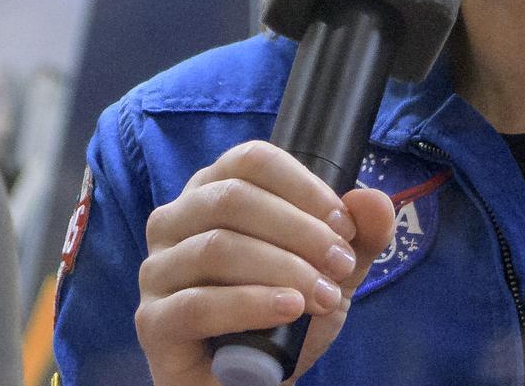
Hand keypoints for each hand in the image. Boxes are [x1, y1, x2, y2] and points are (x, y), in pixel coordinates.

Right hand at [135, 141, 394, 384]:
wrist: (258, 379)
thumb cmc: (287, 309)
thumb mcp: (335, 266)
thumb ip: (362, 232)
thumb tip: (373, 199)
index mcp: (215, 189)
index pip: (252, 160)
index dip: (303, 185)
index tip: (343, 222)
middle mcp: (176, 219)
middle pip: (234, 199)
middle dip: (300, 230)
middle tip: (340, 265)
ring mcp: (157, 270)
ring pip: (216, 247)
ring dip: (283, 268)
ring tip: (323, 294)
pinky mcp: (152, 321)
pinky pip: (196, 304)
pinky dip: (251, 304)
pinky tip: (289, 310)